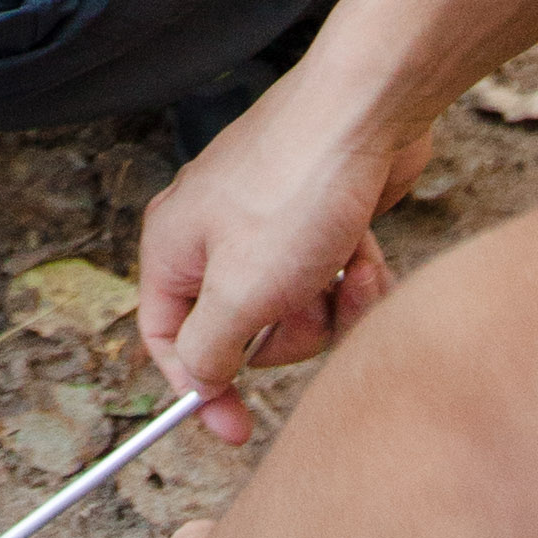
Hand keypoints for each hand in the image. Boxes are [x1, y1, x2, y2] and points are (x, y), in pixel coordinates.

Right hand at [136, 49, 433, 446]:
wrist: (368, 108)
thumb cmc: (299, 188)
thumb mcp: (242, 292)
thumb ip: (210, 350)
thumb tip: (198, 381)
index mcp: (174, 245)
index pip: (167, 338)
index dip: (199, 389)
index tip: (237, 428)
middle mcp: (212, 231)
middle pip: (240, 329)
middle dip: (288, 333)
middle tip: (310, 306)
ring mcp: (266, 220)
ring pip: (293, 306)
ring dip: (331, 305)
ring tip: (354, 273)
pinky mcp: (315, 213)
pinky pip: (328, 274)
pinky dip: (353, 275)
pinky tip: (370, 253)